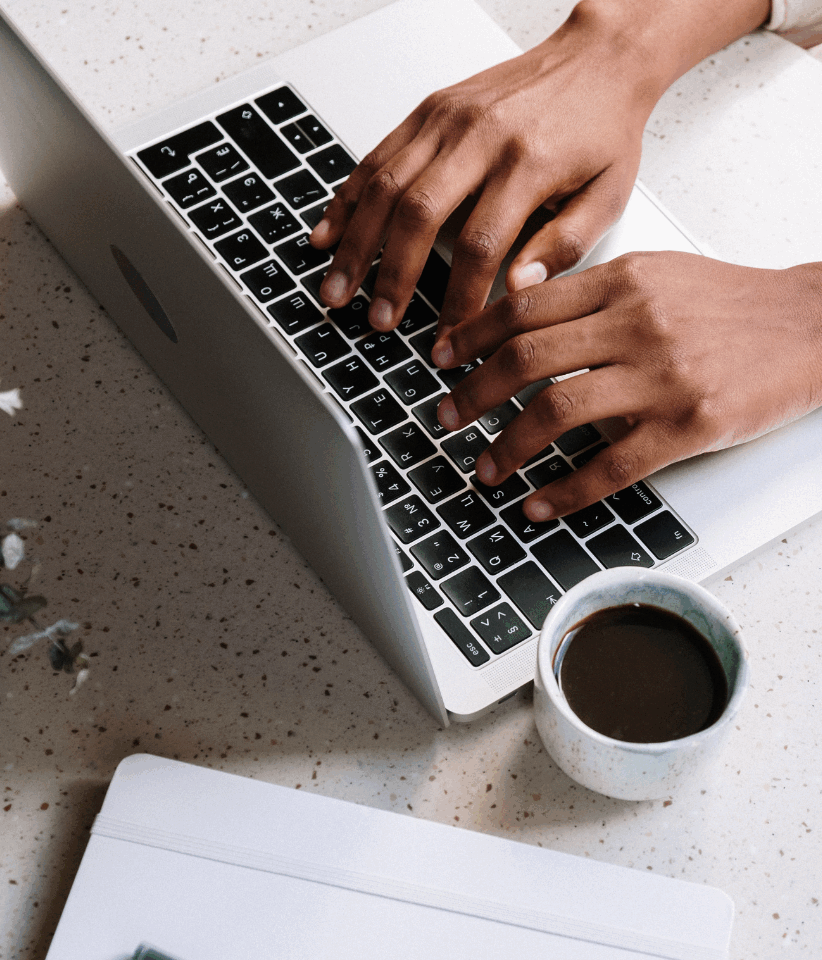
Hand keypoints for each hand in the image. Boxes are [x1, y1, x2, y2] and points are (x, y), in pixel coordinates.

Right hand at [308, 4, 667, 333]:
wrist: (599, 56)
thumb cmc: (602, 129)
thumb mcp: (608, 195)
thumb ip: (565, 246)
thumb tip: (518, 290)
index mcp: (528, 164)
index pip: (481, 247)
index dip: (457, 301)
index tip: (447, 339)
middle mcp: (481, 137)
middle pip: (418, 214)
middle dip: (389, 275)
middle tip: (375, 319)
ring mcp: (448, 119)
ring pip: (385, 185)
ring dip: (354, 243)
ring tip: (335, 288)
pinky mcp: (430, 110)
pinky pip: (377, 156)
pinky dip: (347, 198)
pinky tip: (329, 232)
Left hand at [433, 252, 821, 519]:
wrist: (812, 324)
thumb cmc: (730, 303)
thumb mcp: (657, 273)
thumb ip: (591, 292)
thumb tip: (519, 309)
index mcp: (623, 281)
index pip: (524, 306)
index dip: (471, 336)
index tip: (442, 359)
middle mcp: (637, 323)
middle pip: (526, 358)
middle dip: (473, 393)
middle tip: (446, 417)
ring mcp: (662, 376)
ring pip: (557, 411)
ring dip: (508, 446)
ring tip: (484, 466)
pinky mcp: (688, 425)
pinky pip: (611, 466)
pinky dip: (565, 491)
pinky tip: (538, 504)